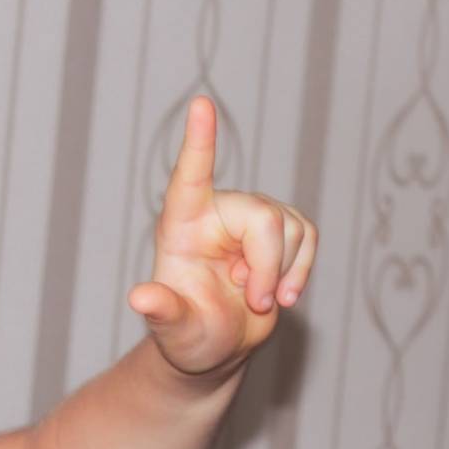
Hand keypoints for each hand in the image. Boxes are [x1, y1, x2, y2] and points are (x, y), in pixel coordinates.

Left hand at [129, 95, 317, 376]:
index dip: (199, 142)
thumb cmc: (188, 334)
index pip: (190, 177)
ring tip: (258, 301)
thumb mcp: (173, 329)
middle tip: (258, 304)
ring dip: (284, 273)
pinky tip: (282, 295)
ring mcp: (251, 218)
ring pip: (291, 228)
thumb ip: (162, 312)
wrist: (216, 344)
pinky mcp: (281, 230)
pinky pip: (308, 237)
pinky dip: (301, 271)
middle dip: (268, 267)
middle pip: (263, 218)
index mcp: (181, 224)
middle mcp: (217, 212)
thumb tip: (140, 299)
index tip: (201, 104)